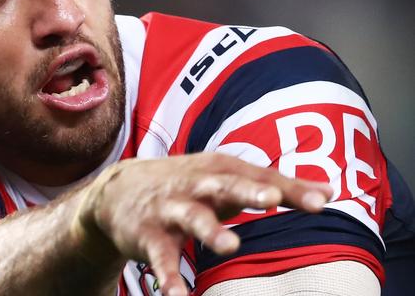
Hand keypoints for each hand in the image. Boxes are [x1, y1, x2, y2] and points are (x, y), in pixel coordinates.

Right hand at [72, 152, 332, 295]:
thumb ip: (272, 186)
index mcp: (217, 170)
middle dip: (246, 191)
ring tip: (230, 246)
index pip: (257, 176)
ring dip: (210, 230)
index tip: (322, 201)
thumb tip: (329, 193)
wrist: (119, 189)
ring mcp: (170, 209)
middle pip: (223, 186)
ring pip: (192, 218)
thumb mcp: (224, 179)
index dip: (288, 188)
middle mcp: (195, 186)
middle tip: (270, 199)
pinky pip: (161, 258)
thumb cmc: (186, 184)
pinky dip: (169, 277)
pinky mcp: (148, 234)